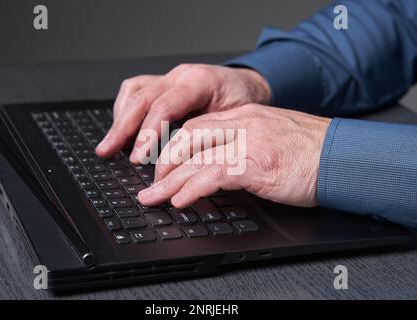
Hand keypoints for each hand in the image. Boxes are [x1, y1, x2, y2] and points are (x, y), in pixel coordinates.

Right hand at [95, 64, 269, 161]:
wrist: (247, 85)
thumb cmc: (244, 103)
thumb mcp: (237, 120)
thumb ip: (211, 136)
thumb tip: (187, 166)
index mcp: (200, 82)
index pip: (165, 105)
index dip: (148, 133)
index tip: (138, 157)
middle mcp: (181, 76)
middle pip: (142, 97)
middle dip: (122, 127)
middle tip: (108, 151)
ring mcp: (171, 78)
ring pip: (134, 90)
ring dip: (120, 118)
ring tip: (111, 144)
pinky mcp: (164, 84)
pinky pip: (137, 91)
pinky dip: (126, 111)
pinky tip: (124, 129)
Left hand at [138, 104, 330, 207]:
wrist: (342, 156)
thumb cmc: (310, 151)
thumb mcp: (271, 137)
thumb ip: (243, 143)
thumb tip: (215, 164)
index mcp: (244, 117)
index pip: (196, 126)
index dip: (174, 147)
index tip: (163, 164)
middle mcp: (243, 125)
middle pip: (188, 138)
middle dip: (164, 162)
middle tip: (152, 183)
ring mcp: (250, 143)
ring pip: (196, 157)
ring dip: (170, 180)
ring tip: (154, 197)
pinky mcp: (258, 165)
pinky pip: (215, 175)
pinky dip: (193, 188)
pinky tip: (181, 199)